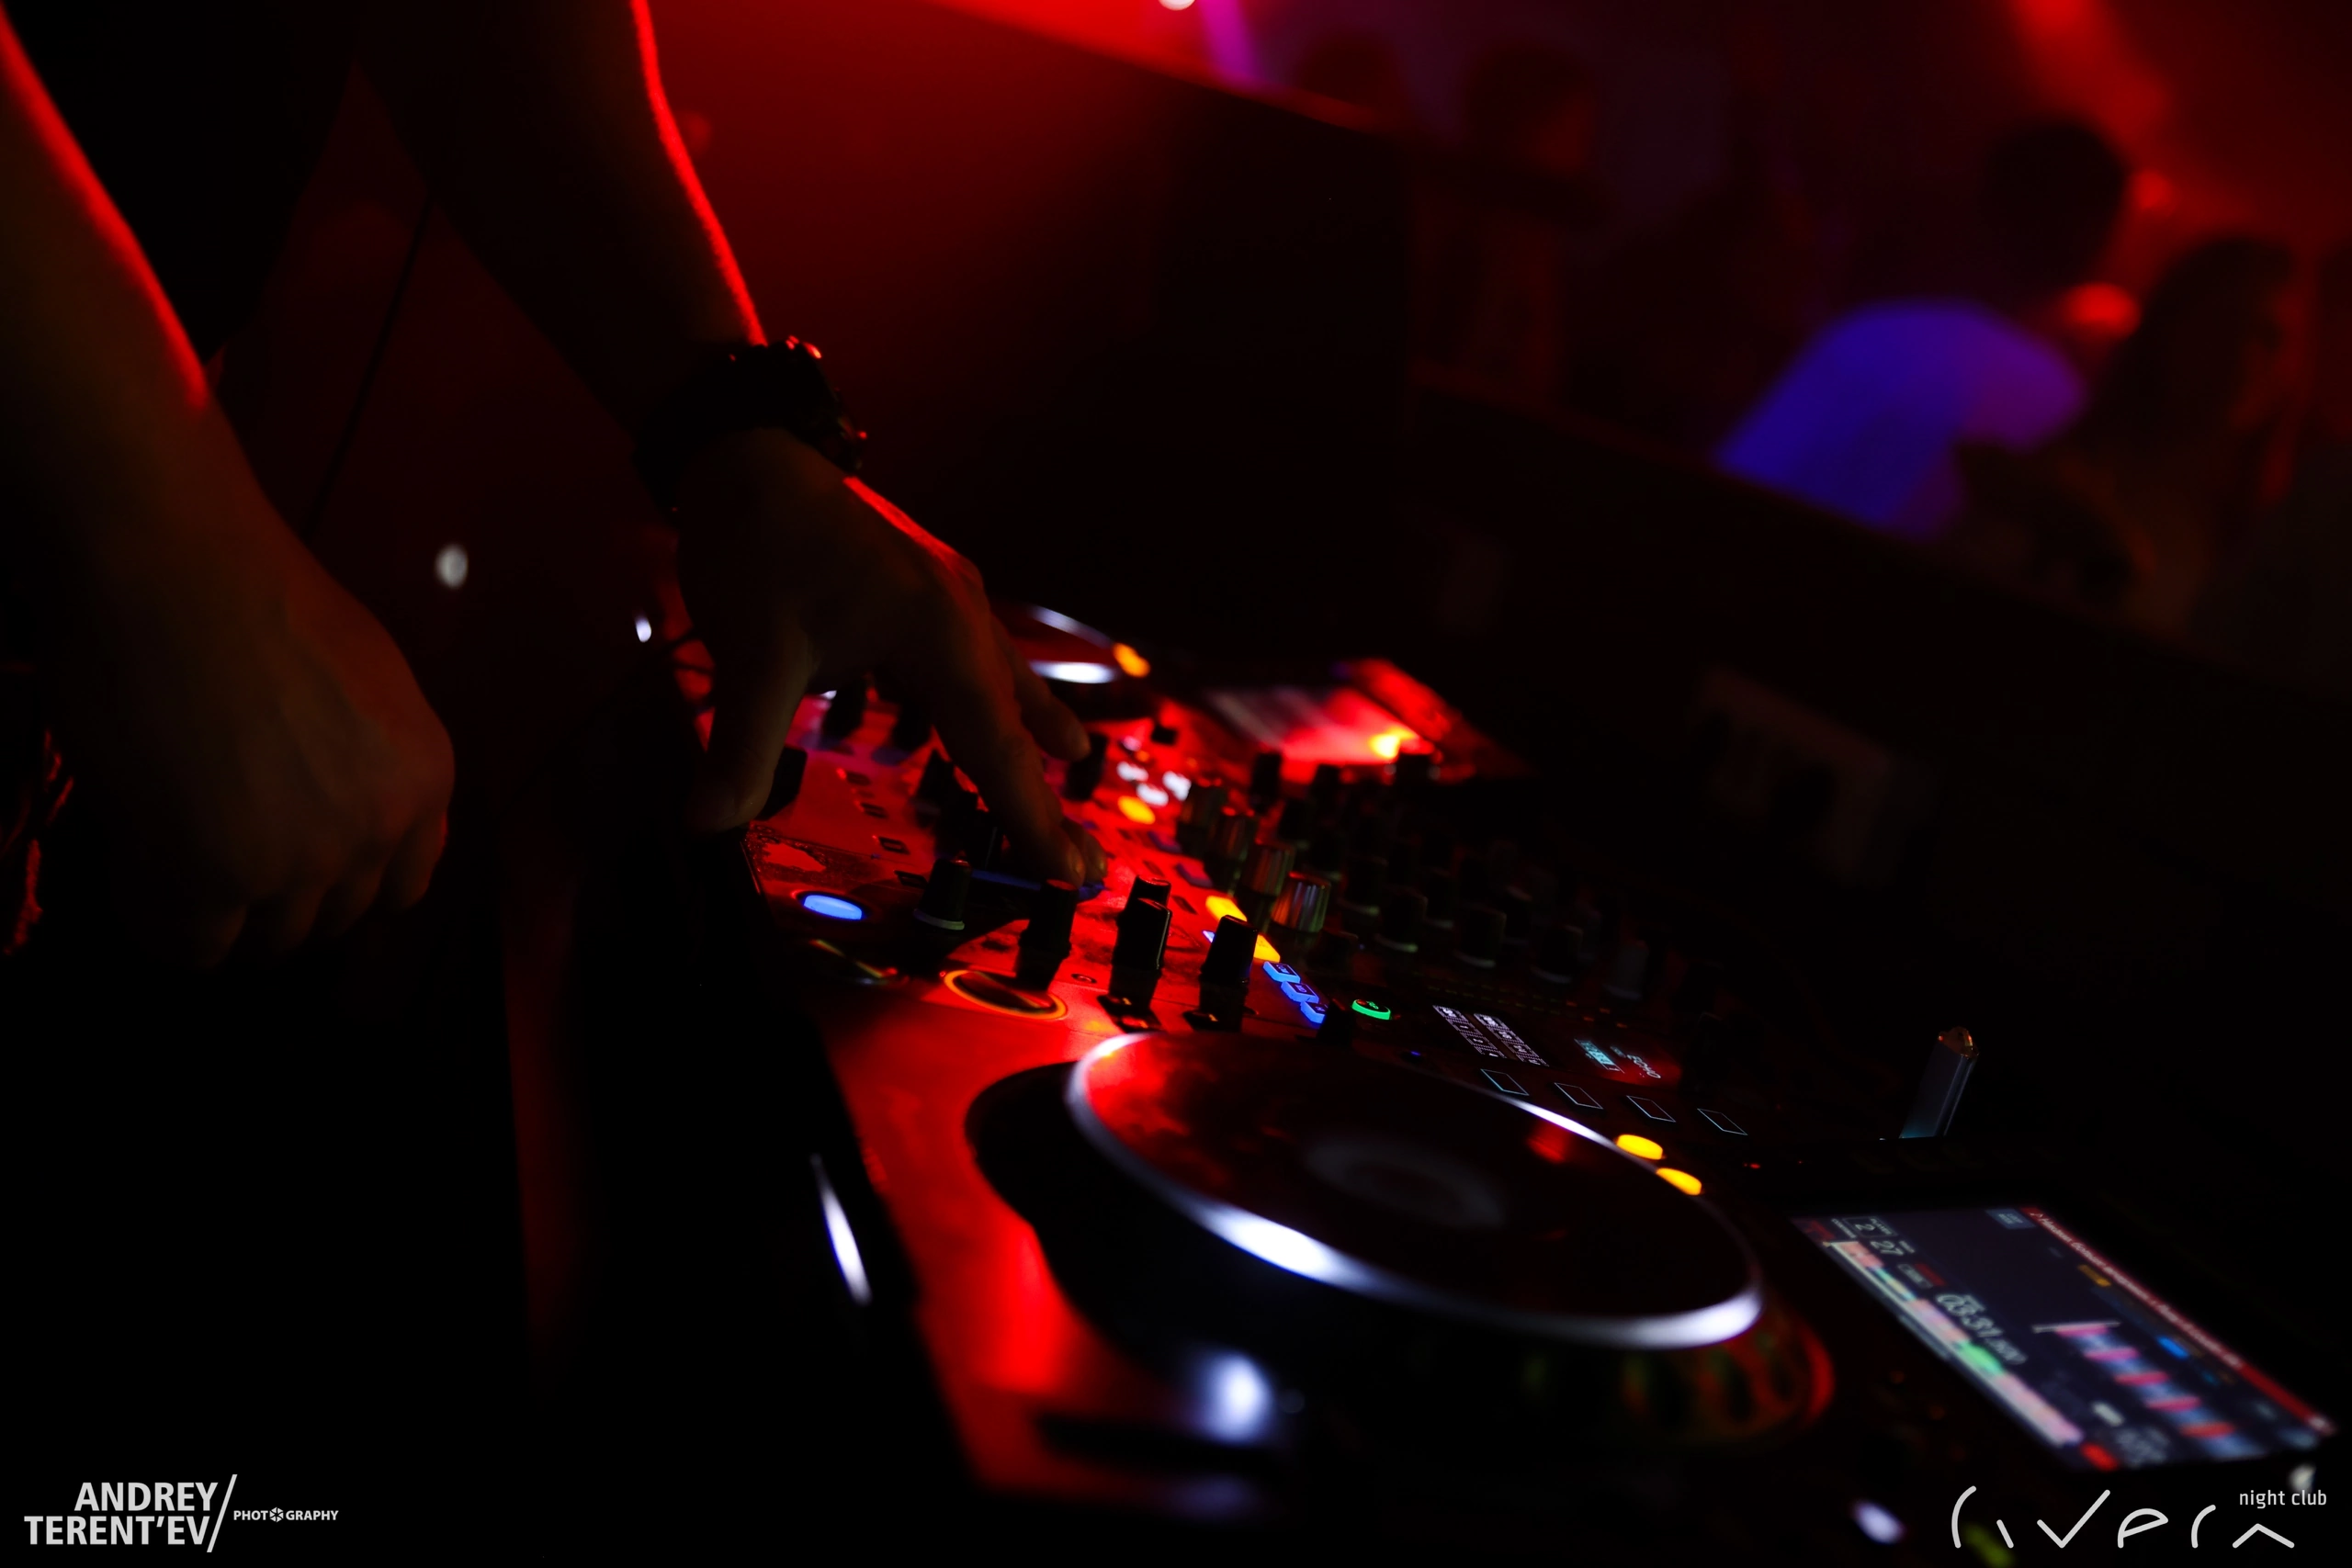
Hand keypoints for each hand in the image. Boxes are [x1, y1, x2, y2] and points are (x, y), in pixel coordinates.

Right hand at [37, 469, 453, 966]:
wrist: (174, 567)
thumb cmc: (260, 598)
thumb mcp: (370, 681)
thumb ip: (377, 760)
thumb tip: (361, 813)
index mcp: (426, 779)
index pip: (401, 887)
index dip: (343, 883)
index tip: (298, 869)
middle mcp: (378, 828)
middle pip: (332, 920)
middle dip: (281, 904)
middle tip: (225, 868)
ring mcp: (300, 859)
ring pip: (265, 941)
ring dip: (223, 917)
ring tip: (177, 869)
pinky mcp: (213, 876)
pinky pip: (191, 946)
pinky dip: (163, 925)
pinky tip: (139, 876)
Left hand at [673, 429, 1103, 883]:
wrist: (747, 451)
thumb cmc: (756, 544)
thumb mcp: (750, 653)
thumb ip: (741, 746)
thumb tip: (706, 823)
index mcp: (937, 632)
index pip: (996, 746)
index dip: (1031, 816)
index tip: (1072, 870)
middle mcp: (960, 612)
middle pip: (1013, 720)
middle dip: (1043, 793)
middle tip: (1084, 860)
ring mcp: (948, 593)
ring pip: (1002, 678)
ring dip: (1032, 730)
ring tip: (1074, 759)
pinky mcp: (924, 584)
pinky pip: (978, 652)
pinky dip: (998, 689)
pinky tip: (1004, 696)